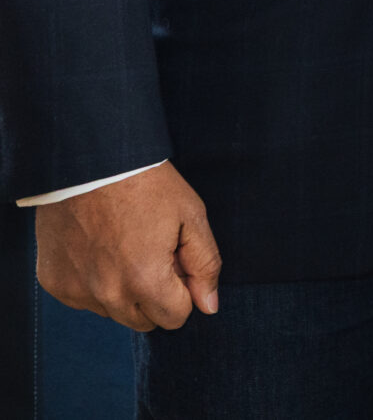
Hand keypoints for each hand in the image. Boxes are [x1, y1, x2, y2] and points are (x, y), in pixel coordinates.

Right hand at [34, 164, 219, 330]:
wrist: (90, 162)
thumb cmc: (146, 185)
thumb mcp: (191, 217)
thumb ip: (204, 265)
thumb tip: (208, 306)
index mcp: (145, 281)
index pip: (175, 318)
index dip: (183, 291)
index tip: (176, 262)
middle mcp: (107, 294)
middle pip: (144, 321)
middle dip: (156, 296)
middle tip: (153, 253)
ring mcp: (76, 290)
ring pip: (113, 312)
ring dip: (125, 292)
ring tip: (125, 247)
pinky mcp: (54, 282)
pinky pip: (83, 299)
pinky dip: (95, 282)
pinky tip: (99, 248)